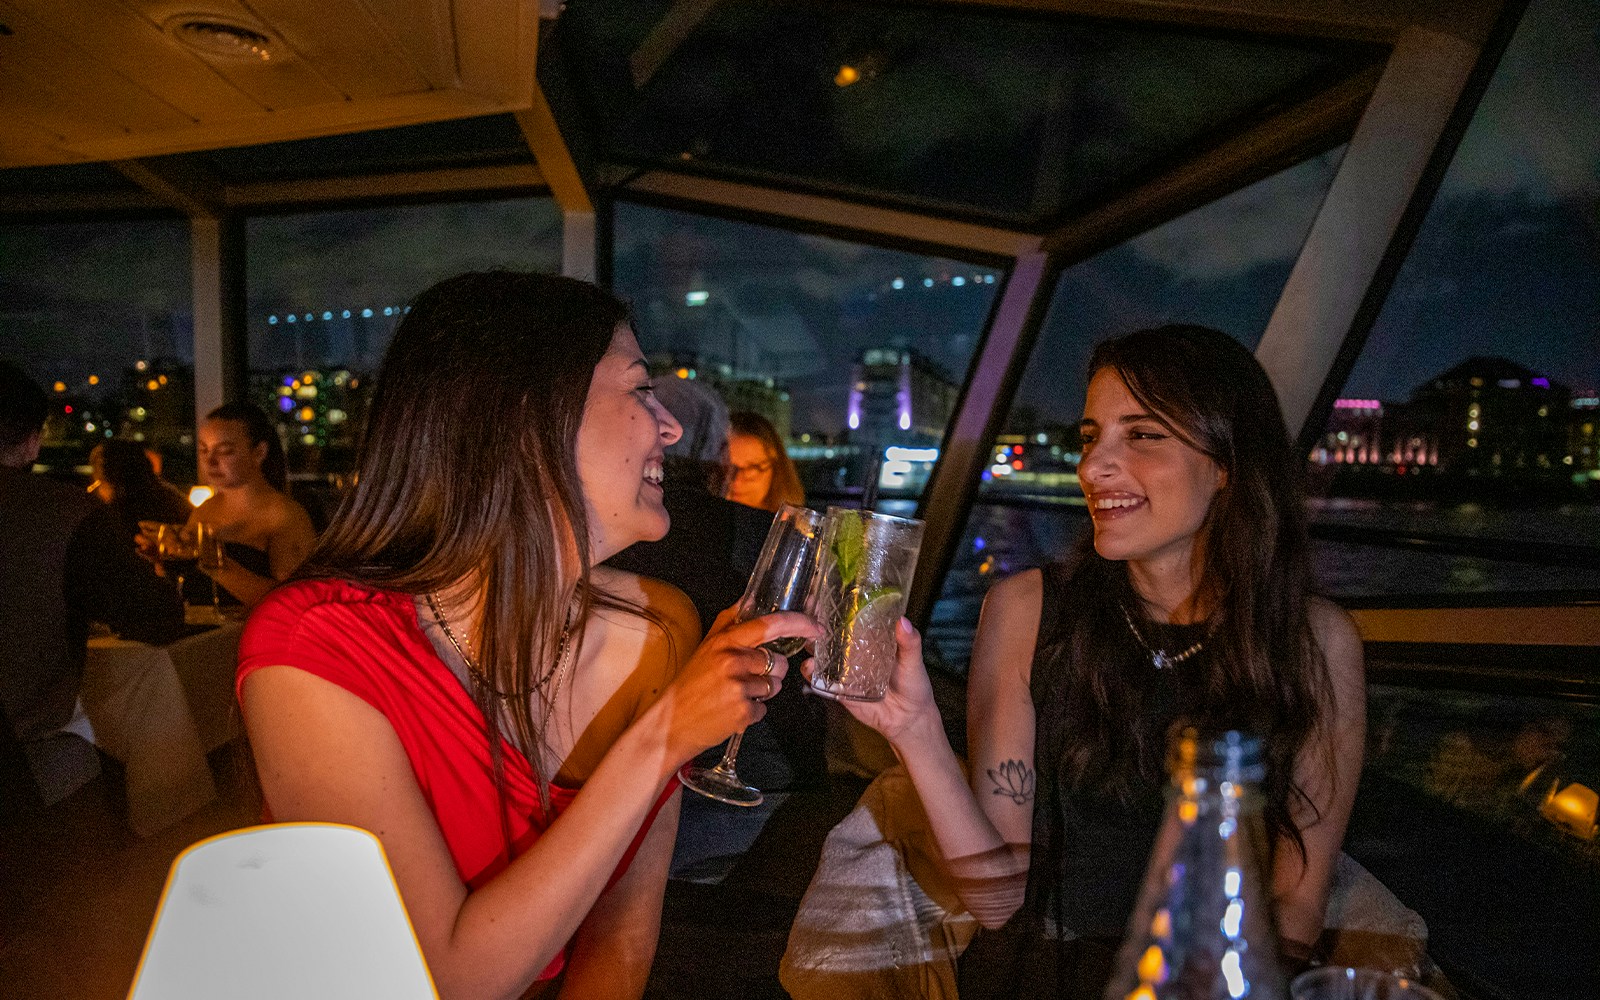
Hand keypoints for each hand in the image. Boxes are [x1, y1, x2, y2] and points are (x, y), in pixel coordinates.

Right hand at [652, 606, 819, 766]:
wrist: (669, 724)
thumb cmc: (689, 684)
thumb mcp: (706, 647)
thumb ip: (730, 622)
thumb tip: (750, 598)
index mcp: (724, 642)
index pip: (769, 625)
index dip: (798, 623)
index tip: (815, 627)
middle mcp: (732, 661)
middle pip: (778, 662)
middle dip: (771, 672)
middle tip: (745, 678)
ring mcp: (738, 688)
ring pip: (774, 686)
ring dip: (761, 693)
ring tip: (734, 695)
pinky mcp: (742, 713)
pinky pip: (764, 709)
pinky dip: (753, 712)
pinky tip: (731, 711)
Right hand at [802, 617, 939, 746]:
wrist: (907, 720)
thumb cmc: (914, 686)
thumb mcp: (913, 662)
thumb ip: (909, 643)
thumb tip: (903, 622)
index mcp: (872, 642)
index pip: (853, 622)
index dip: (840, 611)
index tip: (828, 600)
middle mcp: (856, 654)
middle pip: (832, 637)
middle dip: (818, 628)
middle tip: (810, 620)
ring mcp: (846, 672)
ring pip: (822, 656)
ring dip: (811, 648)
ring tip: (808, 642)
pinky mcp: (839, 690)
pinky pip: (821, 680)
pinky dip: (812, 673)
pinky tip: (810, 666)